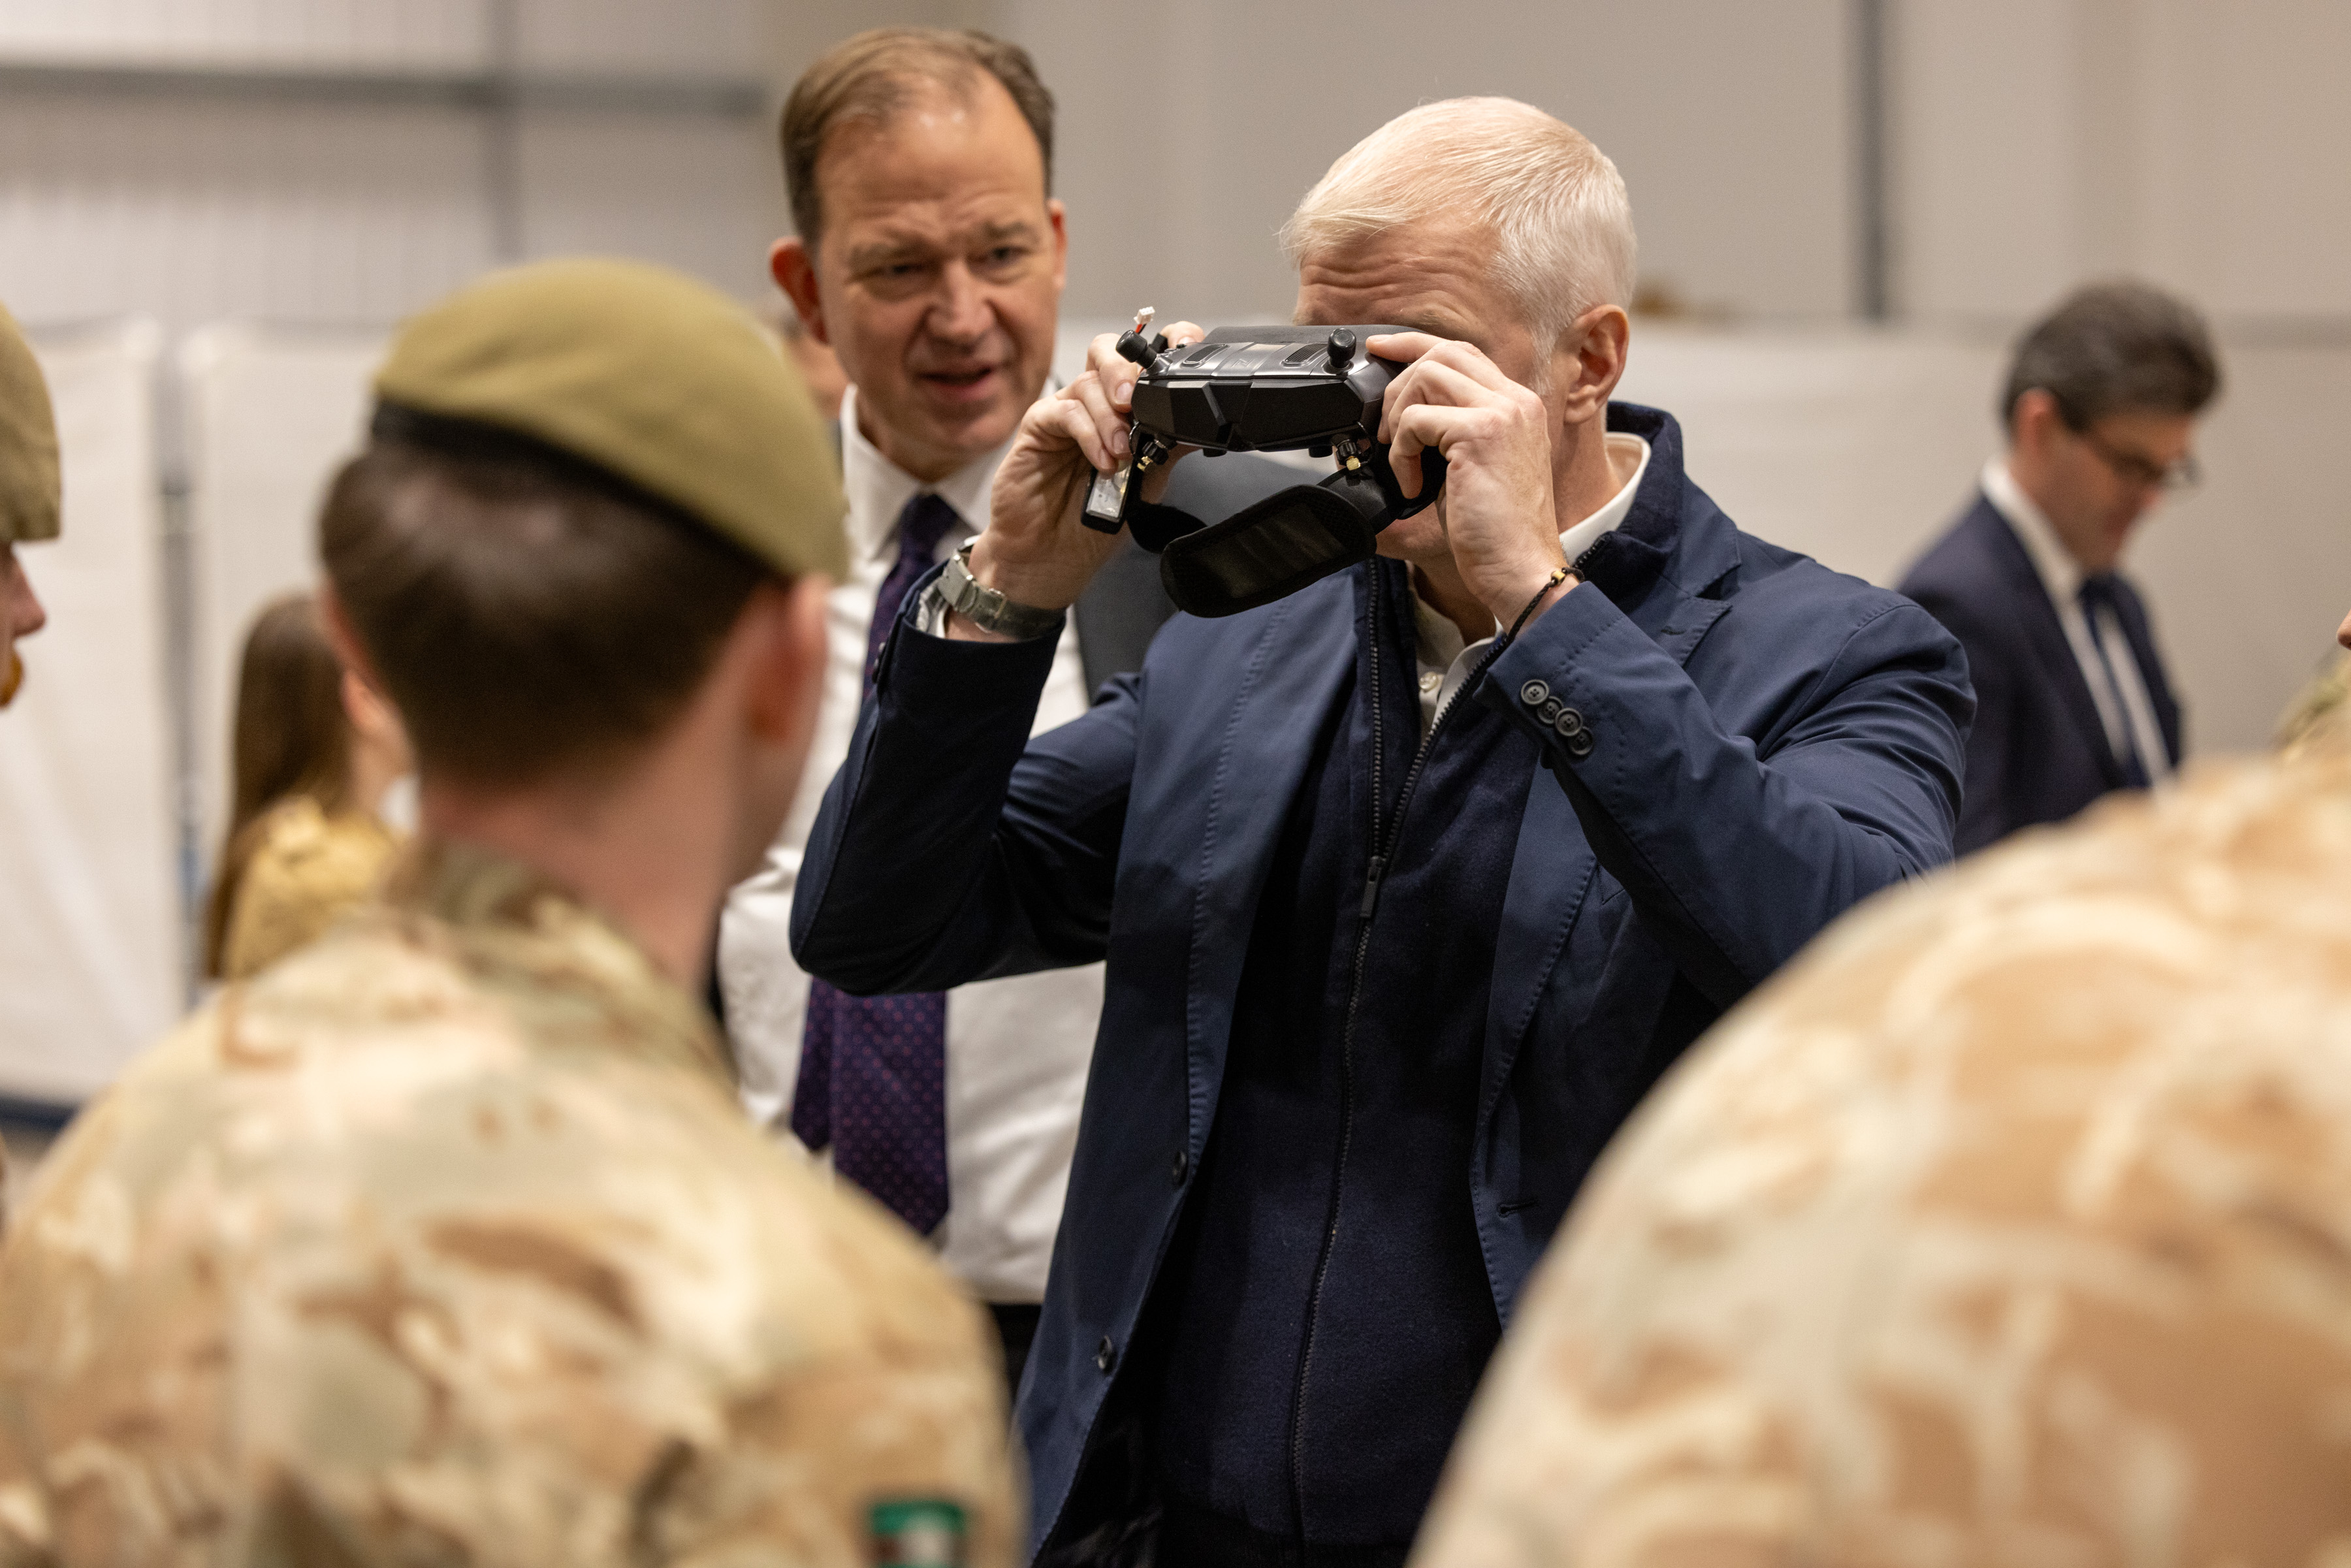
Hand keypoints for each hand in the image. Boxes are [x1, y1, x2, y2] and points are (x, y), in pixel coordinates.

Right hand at [958, 322, 1203, 641]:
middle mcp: (1095, 402)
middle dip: (1127, 370)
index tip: (1184, 351)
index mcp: (1125, 407)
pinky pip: (1064, 412)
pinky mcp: (1038, 426)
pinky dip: (1088, 433)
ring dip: (1111, 417)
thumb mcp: (1148, 480)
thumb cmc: (1095, 517)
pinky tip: (1102, 461)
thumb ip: (1167, 446)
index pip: (1143, 358)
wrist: (1052, 554)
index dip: (1164, 344)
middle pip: (1108, 351)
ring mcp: (1065, 411)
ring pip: (1089, 382)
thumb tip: (1199, 421)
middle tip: (1137, 402)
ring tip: (1121, 453)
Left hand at [1369, 332, 1572, 626]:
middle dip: (1398, 378)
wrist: (1522, 569)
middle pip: (1442, 351)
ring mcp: (1501, 414)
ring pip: (1427, 375)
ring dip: (1398, 416)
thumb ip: (1448, 435)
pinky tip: (1412, 484)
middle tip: (1383, 427)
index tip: (1379, 350)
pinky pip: (1417, 419)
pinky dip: (1402, 452)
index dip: (1415, 346)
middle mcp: (1515, 401)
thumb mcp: (1470, 471)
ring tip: (1402, 459)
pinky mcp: (1481, 434)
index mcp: (1516, 407)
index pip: (1462, 352)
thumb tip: (1395, 423)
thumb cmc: (1496, 534)